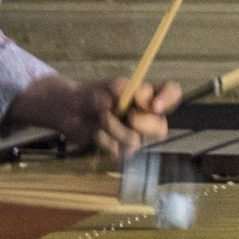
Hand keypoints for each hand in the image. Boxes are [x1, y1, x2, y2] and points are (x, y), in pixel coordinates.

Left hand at [3, 74, 182, 155]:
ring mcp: (132, 134)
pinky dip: (105, 141)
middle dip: (146, 123)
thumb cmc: (90, 94)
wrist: (66, 110)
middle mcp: (144, 116)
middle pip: (161, 127)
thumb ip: (126, 90)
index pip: (172, 93)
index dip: (169, 99)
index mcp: (147, 96)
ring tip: (101, 118)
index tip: (155, 105)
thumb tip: (143, 96)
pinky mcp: (118, 148)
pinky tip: (96, 132)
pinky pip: (119, 152)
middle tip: (130, 117)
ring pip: (138, 141)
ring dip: (116, 129)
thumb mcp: (108, 86)